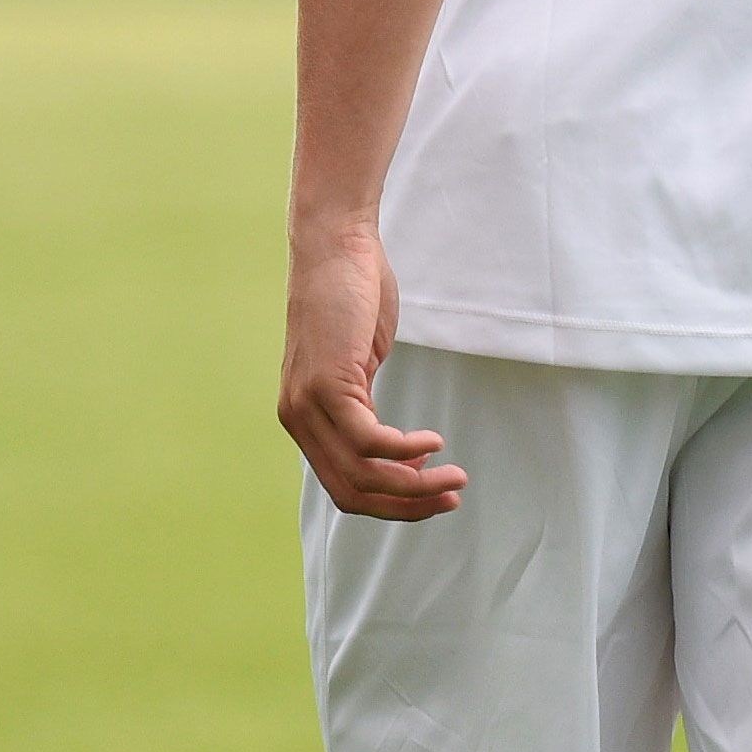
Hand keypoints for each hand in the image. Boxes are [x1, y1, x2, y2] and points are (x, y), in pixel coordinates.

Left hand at [279, 226, 462, 518]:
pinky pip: (370, 441)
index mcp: (303, 420)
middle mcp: (297, 418)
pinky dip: (406, 450)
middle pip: (352, 493)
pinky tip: (434, 442)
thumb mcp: (356, 365)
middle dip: (407, 505)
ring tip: (453, 478)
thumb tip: (394, 454)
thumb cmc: (352, 300)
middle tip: (451, 499)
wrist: (334, 246)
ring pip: (363, 474)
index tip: (431, 495)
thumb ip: (364, 408)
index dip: (390, 504)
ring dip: (415, 485)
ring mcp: (308, 404)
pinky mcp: (328, 384)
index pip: (344, 487)